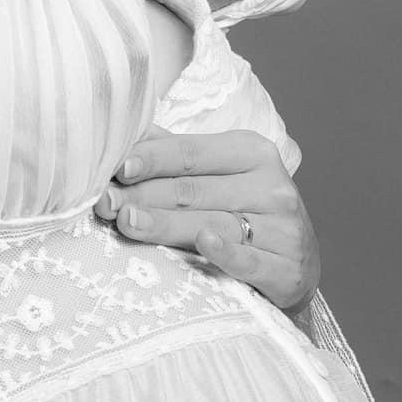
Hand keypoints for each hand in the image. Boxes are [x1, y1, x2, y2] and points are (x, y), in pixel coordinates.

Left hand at [95, 128, 319, 313]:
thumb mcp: (218, 175)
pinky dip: (228, 253)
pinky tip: (205, 244)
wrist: (296, 267)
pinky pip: (252, 260)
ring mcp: (283, 230)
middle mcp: (272, 187)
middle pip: (195, 190)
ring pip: (215, 224)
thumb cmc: (245, 211)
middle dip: (144, 195)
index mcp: (252, 153)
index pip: (192, 153)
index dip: (153, 159)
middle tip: (106, 203)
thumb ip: (174, 155)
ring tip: (129, 223)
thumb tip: (123, 131)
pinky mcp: (288, 270)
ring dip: (168, 224)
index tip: (118, 167)